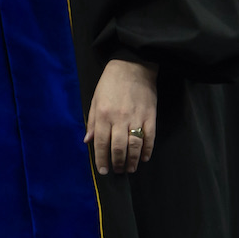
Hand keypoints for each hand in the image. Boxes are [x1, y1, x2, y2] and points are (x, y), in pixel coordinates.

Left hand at [84, 59, 157, 175]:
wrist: (133, 66)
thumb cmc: (110, 82)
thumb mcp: (95, 99)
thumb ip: (92, 121)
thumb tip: (88, 141)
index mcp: (103, 114)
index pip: (101, 143)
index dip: (101, 159)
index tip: (103, 170)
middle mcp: (119, 118)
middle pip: (118, 148)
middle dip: (117, 163)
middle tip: (117, 171)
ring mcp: (136, 118)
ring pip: (134, 146)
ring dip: (132, 161)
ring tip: (130, 168)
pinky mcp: (151, 116)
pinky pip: (150, 138)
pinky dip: (147, 150)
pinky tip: (143, 158)